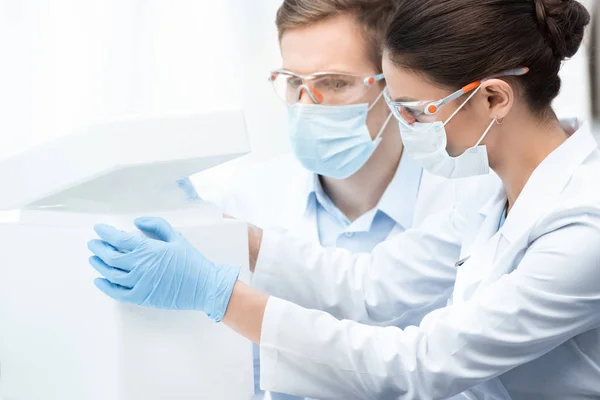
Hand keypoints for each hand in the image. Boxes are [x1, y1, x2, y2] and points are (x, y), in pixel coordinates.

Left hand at [87, 217, 239, 321]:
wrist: (204, 286)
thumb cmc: (191, 261)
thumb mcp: (176, 237)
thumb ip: (156, 225)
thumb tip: (137, 222)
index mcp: (149, 250)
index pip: (119, 239)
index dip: (106, 233)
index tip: (99, 229)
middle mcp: (140, 267)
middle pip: (110, 256)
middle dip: (99, 247)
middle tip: (93, 243)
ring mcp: (139, 284)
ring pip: (110, 274)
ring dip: (99, 265)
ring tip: (93, 258)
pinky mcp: (141, 297)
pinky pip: (117, 293)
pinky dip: (105, 287)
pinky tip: (99, 280)